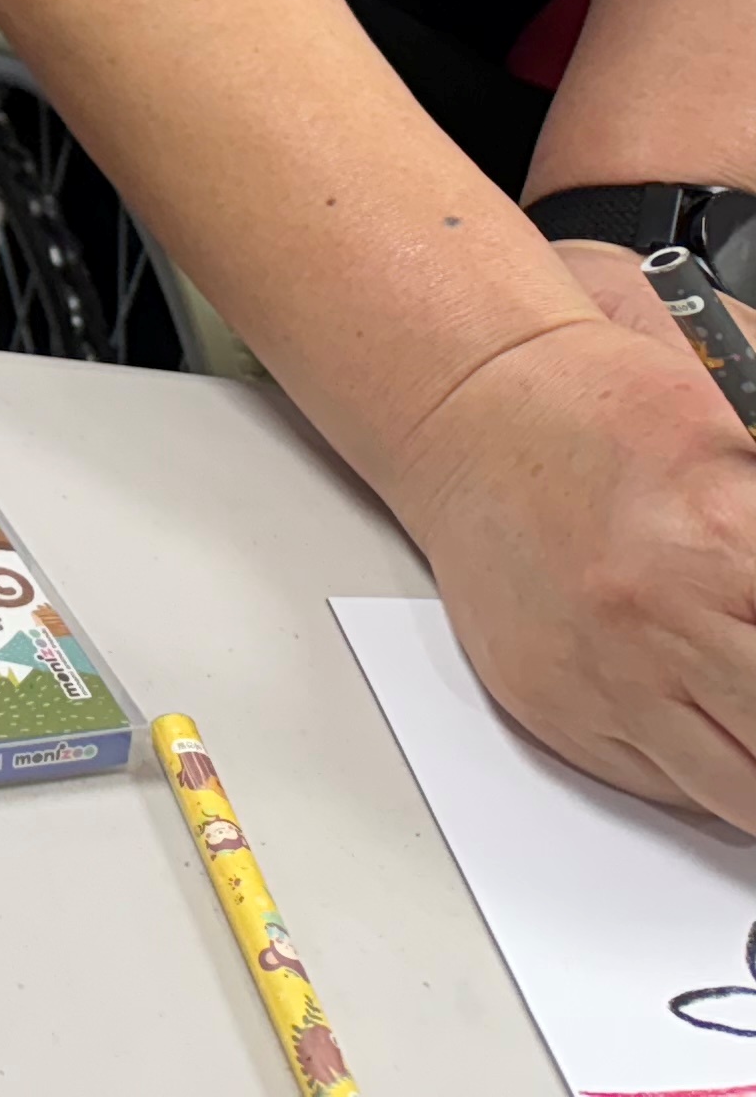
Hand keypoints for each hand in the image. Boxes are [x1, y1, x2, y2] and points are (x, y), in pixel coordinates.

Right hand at [394, 244, 755, 831]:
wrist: (475, 409)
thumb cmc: (620, 414)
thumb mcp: (749, 438)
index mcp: (725, 533)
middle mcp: (661, 612)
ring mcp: (603, 669)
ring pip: (742, 795)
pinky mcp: (552, 701)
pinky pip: (666, 786)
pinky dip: (710, 773)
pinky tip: (719, 722)